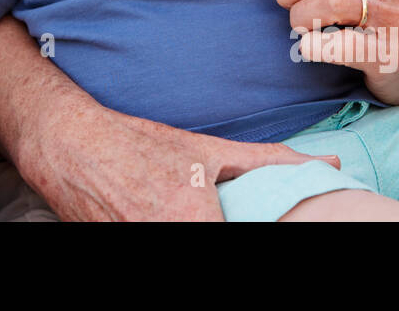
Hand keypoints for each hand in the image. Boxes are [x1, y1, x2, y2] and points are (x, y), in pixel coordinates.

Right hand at [18, 101, 341, 220]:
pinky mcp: (115, 250)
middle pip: (211, 244)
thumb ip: (270, 162)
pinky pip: (152, 253)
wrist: (69, 146)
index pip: (240, 237)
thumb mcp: (206, 150)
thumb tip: (329, 162)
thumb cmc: (138, 145)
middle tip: (216, 213)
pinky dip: (165, 235)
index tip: (258, 222)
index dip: (249, 229)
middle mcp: (162, 235)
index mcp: (193, 216)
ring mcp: (135, 245)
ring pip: (180, 248)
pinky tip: (164, 220)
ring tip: (190, 215)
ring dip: (196, 232)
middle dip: (224, 228)